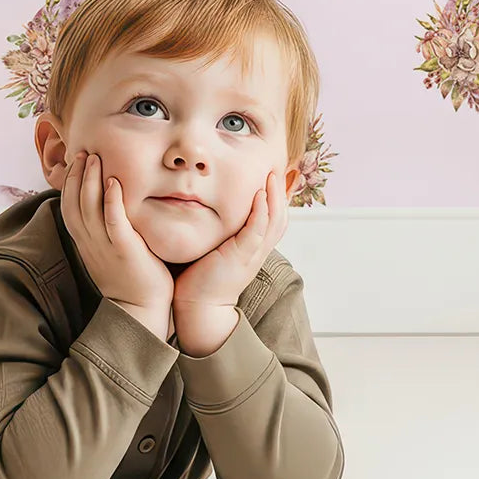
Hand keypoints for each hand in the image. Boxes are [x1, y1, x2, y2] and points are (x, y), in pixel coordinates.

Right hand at [60, 150, 174, 319]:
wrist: (139, 311)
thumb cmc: (128, 278)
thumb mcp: (107, 252)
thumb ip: (103, 230)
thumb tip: (105, 208)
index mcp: (84, 242)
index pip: (68, 206)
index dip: (69, 183)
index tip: (75, 162)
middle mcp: (89, 242)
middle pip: (74, 202)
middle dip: (76, 175)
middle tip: (82, 152)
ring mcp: (104, 246)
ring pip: (89, 207)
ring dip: (90, 180)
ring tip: (94, 158)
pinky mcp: (124, 250)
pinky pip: (113, 222)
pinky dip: (111, 200)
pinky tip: (114, 182)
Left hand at [172, 169, 288, 314]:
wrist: (197, 308)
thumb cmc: (200, 279)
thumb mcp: (215, 251)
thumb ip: (218, 235)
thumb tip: (206, 214)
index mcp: (251, 249)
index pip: (271, 220)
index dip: (275, 200)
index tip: (272, 178)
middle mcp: (256, 251)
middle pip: (279, 218)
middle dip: (280, 193)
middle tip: (277, 170)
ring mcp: (251, 254)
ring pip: (273, 222)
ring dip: (274, 197)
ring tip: (271, 175)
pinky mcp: (241, 257)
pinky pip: (257, 231)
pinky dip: (261, 212)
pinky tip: (260, 195)